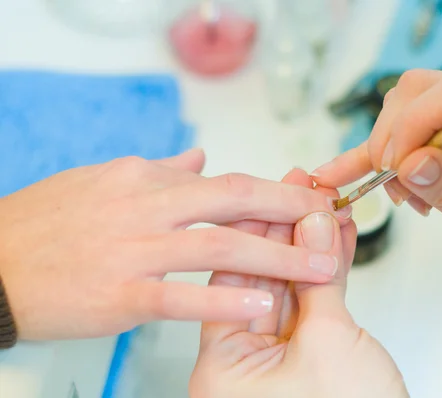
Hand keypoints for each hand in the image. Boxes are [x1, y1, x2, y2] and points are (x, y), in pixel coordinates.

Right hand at [0, 149, 351, 340]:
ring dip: (274, 257)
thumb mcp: (104, 181)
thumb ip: (159, 171)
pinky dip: (222, 300)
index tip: (308, 199)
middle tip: (331, 222)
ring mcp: (133, 249)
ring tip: (317, 269)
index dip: (273, 190)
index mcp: (144, 178)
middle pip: (232, 200)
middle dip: (290, 210)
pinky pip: (181, 296)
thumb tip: (198, 159)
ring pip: (217, 245)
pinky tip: (259, 305)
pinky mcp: (120, 293)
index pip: (223, 181)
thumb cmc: (47, 223)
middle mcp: (144, 204)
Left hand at [189, 169, 407, 397]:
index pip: (232, 280)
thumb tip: (314, 223)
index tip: (279, 193)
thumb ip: (318, 279)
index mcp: (223, 370)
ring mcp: (277, 362)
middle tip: (305, 191)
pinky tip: (339, 241)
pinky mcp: (309, 358)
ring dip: (313, 248)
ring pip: (292, 288)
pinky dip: (328, 275)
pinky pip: (314, 307)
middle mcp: (242, 366)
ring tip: (328, 206)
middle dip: (289, 232)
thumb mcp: (329, 344)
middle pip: (261, 279)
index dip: (258, 231)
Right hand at [310, 68, 441, 273]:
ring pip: (404, 103)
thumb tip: (407, 164)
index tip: (395, 169)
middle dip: (393, 141)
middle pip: (423, 91)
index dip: (417, 121)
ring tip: (404, 196)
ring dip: (388, 151)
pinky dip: (373, 152)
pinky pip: (402, 124)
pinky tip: (338, 174)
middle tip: (394, 190)